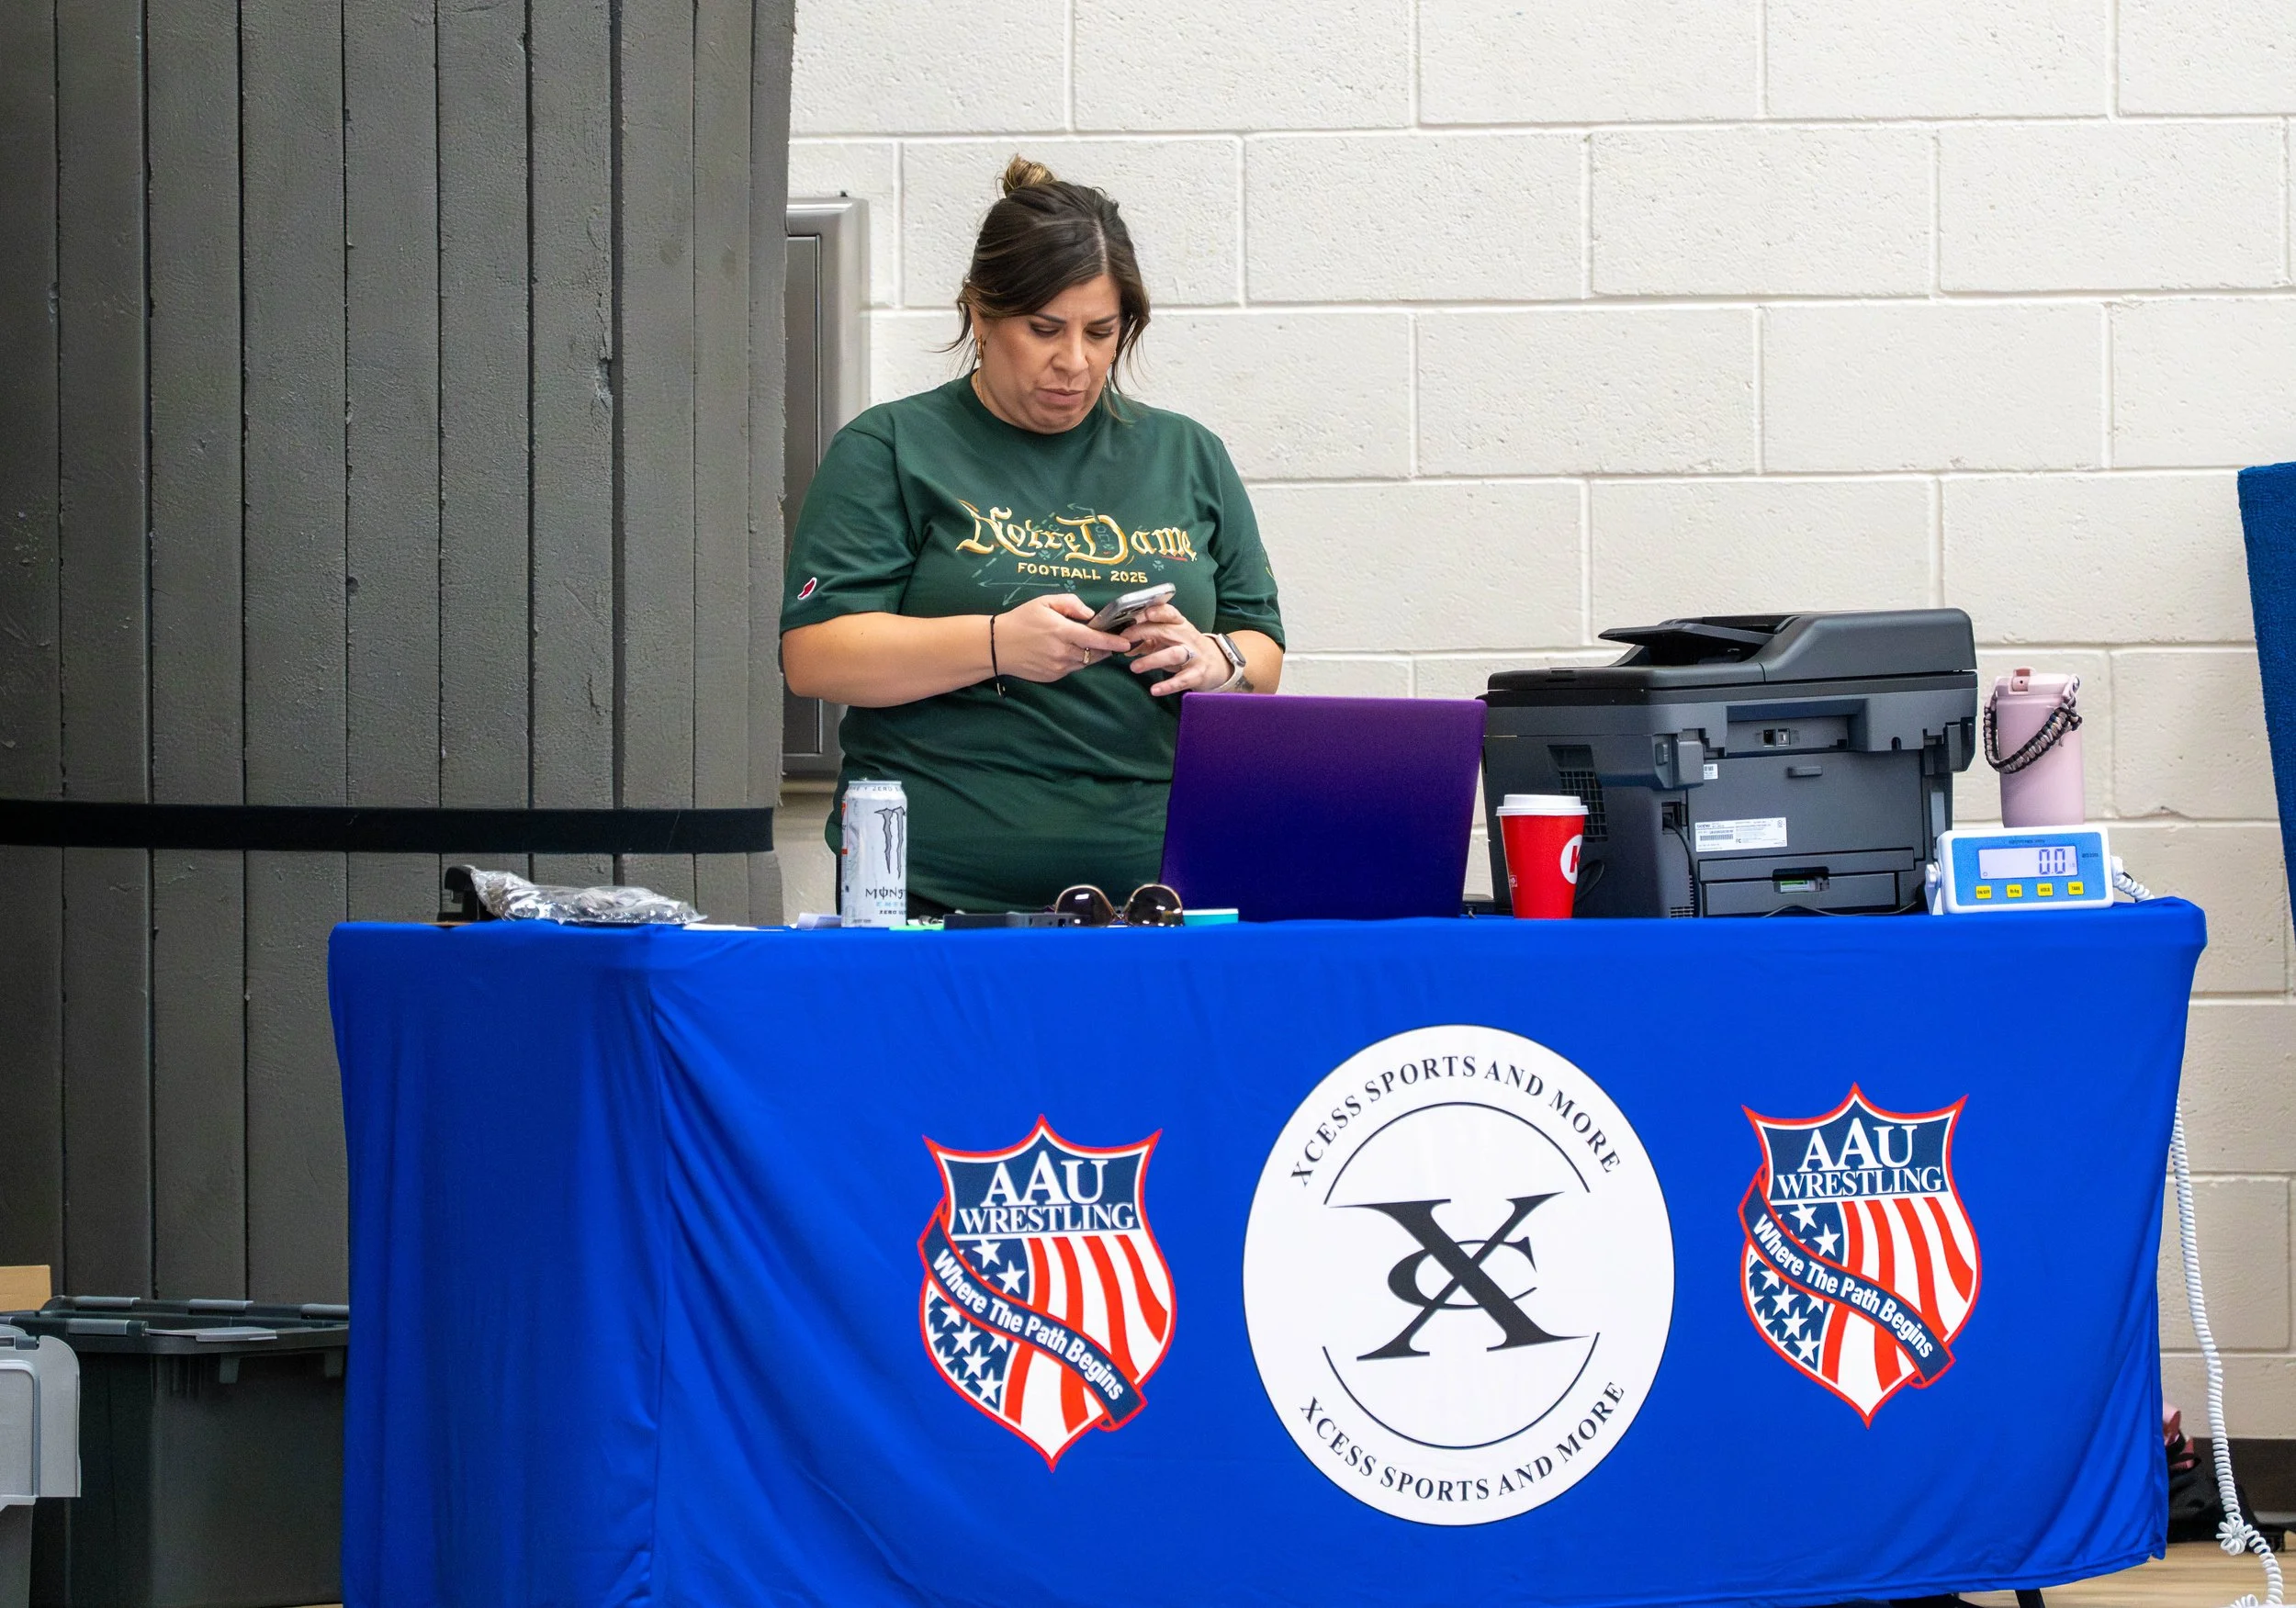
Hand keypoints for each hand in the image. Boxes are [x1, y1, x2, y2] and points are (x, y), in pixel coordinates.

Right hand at [992, 594, 1133, 682]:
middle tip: (1111, 640)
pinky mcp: (1053, 676)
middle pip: (1094, 653)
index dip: (1113, 642)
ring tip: (1087, 643)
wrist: (998, 645)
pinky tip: (1067, 651)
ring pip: (1085, 662)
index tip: (1126, 643)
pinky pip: (1072, 668)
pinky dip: (1076, 661)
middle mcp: (1062, 652)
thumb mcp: (1044, 602)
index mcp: (1062, 632)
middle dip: (1105, 648)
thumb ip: (1071, 604)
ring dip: (1091, 654)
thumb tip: (1090, 615)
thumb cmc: (1021, 620)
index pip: (1095, 639)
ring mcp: (1058, 667)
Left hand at [1121, 604, 1227, 697]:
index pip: (1170, 613)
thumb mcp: (1171, 641)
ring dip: (1152, 660)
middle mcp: (1187, 637)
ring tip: (1134, 667)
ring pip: (1173, 654)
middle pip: (1165, 631)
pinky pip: (1182, 679)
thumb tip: (1127, 647)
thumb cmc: (1188, 649)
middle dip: (1143, 633)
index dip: (1158, 612)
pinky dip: (1168, 685)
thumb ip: (1150, 641)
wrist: (1219, 665)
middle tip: (1123, 641)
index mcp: (1180, 625)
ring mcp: (1194, 655)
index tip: (1144, 613)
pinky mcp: (1198, 674)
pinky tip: (1155, 690)